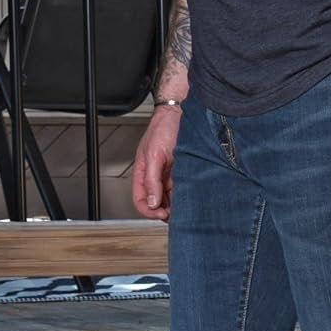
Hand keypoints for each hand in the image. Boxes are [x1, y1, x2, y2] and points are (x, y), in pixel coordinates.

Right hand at [132, 103, 181, 220]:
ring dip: (175, 205)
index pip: (140, 199)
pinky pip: (180, 189)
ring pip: (169, 198)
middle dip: (164, 211)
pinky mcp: (181, 172)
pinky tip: (190, 198)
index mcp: (143, 171)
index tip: (161, 215)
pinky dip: (183, 196)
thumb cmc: (165, 128)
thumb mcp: (155, 155)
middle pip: (156, 202)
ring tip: (184, 208)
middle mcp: (155, 175)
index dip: (148, 211)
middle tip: (176, 215)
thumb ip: (151, 179)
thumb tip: (152, 201)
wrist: (180, 115)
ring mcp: (168, 174)